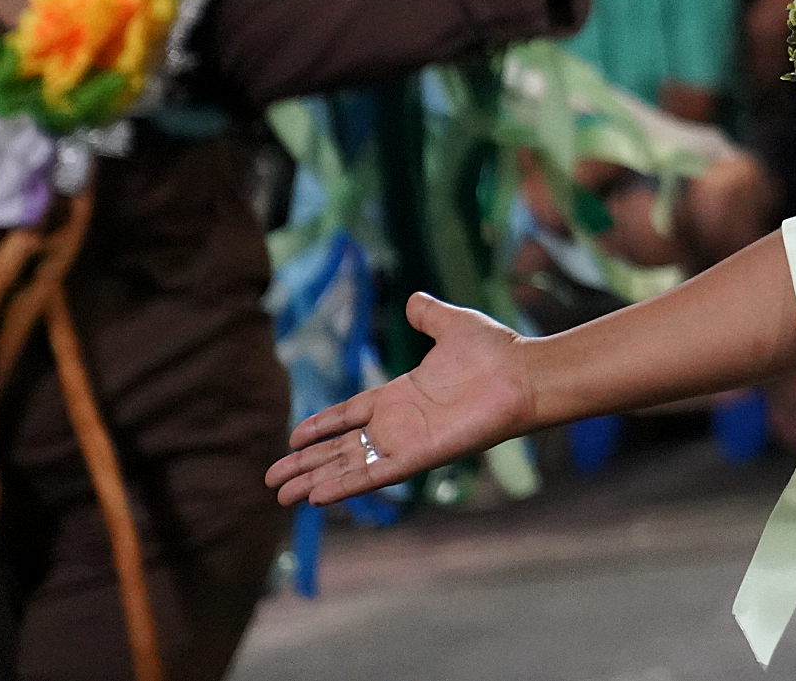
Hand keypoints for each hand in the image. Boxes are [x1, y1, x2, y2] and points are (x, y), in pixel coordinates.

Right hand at [269, 295, 537, 506]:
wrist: (524, 375)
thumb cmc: (496, 352)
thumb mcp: (452, 325)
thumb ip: (429, 315)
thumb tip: (415, 299)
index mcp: (400, 394)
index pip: (349, 414)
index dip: (321, 426)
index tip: (293, 439)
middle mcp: (398, 422)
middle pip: (340, 447)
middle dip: (306, 463)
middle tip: (272, 480)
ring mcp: (406, 441)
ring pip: (348, 464)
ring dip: (315, 480)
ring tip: (281, 496)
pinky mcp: (418, 456)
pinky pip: (374, 475)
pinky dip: (345, 486)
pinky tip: (318, 497)